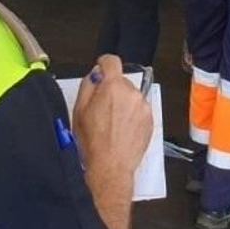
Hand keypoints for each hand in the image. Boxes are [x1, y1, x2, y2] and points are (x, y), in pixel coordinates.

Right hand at [73, 54, 153, 182]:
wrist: (110, 166)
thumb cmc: (94, 143)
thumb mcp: (79, 110)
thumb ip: (88, 85)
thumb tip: (95, 75)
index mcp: (113, 87)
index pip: (112, 61)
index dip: (104, 64)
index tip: (101, 68)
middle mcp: (132, 93)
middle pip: (121, 81)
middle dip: (112, 90)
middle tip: (101, 108)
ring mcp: (143, 107)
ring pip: (131, 96)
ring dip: (123, 103)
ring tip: (111, 123)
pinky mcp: (150, 120)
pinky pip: (139, 110)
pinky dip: (131, 115)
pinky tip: (121, 130)